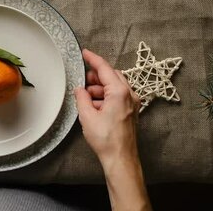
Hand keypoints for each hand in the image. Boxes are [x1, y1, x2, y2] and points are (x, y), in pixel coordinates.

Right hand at [75, 49, 149, 210]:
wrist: (120, 158)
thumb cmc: (107, 139)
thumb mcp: (87, 116)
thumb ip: (82, 98)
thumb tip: (79, 89)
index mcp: (119, 92)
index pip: (104, 68)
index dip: (93, 59)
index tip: (85, 52)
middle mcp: (129, 94)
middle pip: (111, 76)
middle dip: (96, 76)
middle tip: (82, 79)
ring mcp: (132, 103)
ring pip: (115, 86)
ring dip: (100, 88)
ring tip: (85, 97)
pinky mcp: (131, 111)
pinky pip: (118, 96)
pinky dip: (106, 97)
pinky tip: (94, 105)